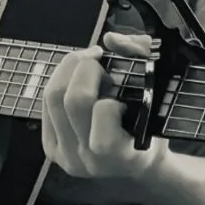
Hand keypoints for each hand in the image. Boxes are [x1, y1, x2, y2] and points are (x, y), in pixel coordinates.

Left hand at [40, 37, 168, 204]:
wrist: (136, 165)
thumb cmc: (151, 127)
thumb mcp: (160, 97)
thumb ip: (142, 58)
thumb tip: (110, 39)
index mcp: (124, 153)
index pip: (104, 111)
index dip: (111, 92)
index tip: (122, 91)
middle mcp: (90, 160)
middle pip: (72, 99)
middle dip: (85, 67)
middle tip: (100, 63)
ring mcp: (66, 157)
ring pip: (52, 98)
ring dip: (69, 70)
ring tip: (87, 67)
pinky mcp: (51, 150)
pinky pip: (45, 105)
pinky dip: (59, 83)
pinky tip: (75, 82)